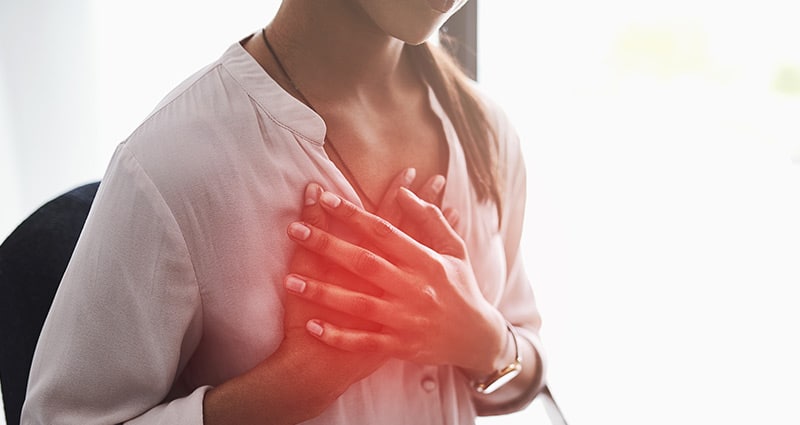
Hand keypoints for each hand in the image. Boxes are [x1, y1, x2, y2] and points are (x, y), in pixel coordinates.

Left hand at [285, 187, 505, 374]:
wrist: (478, 338)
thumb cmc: (462, 287)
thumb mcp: (455, 250)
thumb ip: (430, 220)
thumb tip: (403, 192)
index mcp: (426, 261)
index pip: (384, 231)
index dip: (353, 214)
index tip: (325, 198)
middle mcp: (415, 288)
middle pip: (364, 263)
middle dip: (327, 245)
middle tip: (294, 230)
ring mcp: (406, 319)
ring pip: (358, 304)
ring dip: (323, 292)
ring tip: (290, 281)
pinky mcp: (401, 346)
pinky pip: (365, 343)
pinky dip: (338, 336)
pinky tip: (312, 326)